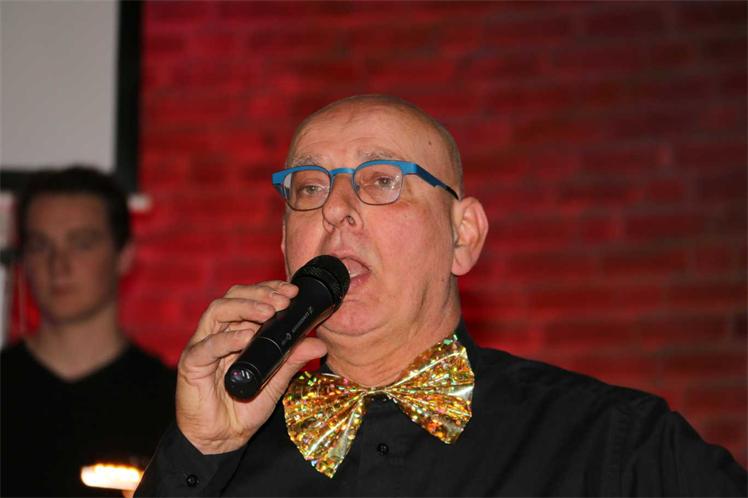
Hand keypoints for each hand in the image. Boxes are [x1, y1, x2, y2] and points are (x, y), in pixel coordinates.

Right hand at [175, 281, 326, 454]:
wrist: (223, 439)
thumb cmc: (244, 407)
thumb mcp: (277, 381)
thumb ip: (293, 360)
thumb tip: (319, 344)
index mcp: (238, 330)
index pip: (251, 298)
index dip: (270, 290)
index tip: (292, 293)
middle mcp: (220, 332)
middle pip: (234, 297)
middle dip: (260, 294)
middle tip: (283, 301)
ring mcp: (204, 345)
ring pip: (218, 311)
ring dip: (245, 306)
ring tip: (268, 313)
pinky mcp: (192, 364)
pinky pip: (206, 345)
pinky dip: (226, 339)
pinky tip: (245, 338)